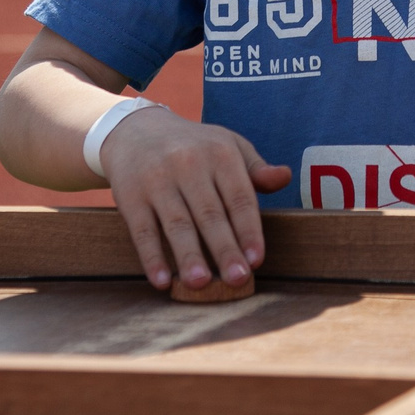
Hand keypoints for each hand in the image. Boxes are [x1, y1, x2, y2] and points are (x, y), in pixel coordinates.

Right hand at [99, 106, 291, 291]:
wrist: (136, 130)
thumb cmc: (193, 146)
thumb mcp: (227, 146)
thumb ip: (256, 168)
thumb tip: (284, 177)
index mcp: (219, 153)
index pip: (239, 197)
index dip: (249, 230)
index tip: (257, 259)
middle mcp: (188, 164)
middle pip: (210, 214)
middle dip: (224, 249)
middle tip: (237, 279)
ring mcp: (157, 180)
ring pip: (177, 223)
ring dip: (189, 256)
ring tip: (200, 284)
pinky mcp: (130, 195)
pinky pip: (142, 230)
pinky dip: (152, 257)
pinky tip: (162, 281)